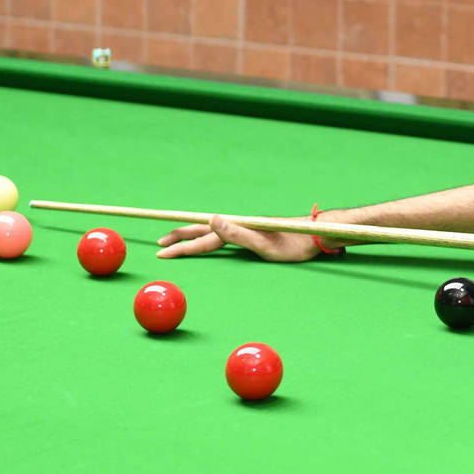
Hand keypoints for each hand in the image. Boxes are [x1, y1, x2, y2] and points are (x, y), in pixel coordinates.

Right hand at [155, 214, 322, 261]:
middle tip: (159, 245)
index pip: (202, 239)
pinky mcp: (252, 232)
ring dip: (191, 234)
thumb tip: (212, 219)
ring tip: (177, 239)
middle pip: (202, 230)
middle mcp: (238, 225)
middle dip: (180, 236)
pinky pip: (222, 235)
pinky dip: (207, 237)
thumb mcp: (265, 245)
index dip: (181, 247)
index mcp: (237, 228)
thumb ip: (238, 234)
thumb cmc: (293, 244)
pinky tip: (208, 238)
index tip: (161, 254)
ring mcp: (245, 228)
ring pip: (211, 231)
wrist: (314, 235)